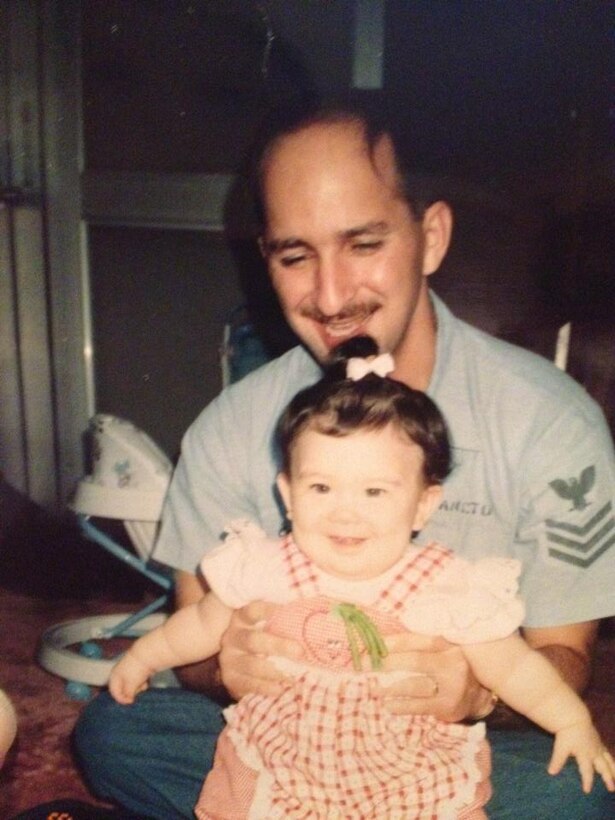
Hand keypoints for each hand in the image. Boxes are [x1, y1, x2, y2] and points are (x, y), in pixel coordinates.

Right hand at [108, 652, 151, 704]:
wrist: (148, 654)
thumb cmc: (136, 670)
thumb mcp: (130, 686)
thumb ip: (127, 695)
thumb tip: (129, 699)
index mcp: (114, 676)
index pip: (113, 691)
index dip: (121, 699)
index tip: (130, 702)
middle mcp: (120, 673)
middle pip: (123, 689)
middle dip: (131, 692)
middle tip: (138, 690)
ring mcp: (130, 670)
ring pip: (132, 685)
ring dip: (138, 688)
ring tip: (143, 684)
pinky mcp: (138, 669)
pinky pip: (139, 680)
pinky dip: (142, 683)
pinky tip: (146, 681)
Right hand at [219, 600, 303, 700]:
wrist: (235, 666)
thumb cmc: (260, 641)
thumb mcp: (265, 627)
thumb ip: (284, 622)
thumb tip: (322, 612)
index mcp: (242, 619)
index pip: (252, 611)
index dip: (267, 610)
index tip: (286, 611)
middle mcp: (233, 638)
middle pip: (253, 640)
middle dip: (278, 646)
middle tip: (300, 652)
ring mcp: (229, 660)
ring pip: (251, 665)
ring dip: (274, 672)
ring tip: (293, 677)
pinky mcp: (231, 681)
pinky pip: (248, 685)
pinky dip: (265, 688)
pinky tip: (280, 690)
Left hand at [375, 631, 492, 721]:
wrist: (478, 697)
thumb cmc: (448, 670)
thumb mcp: (440, 653)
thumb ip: (417, 647)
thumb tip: (380, 643)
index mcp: (447, 645)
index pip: (416, 641)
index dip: (392, 643)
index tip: (371, 645)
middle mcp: (451, 663)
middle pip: (414, 661)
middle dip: (386, 663)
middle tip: (365, 666)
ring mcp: (452, 686)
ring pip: (415, 684)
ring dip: (390, 687)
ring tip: (374, 688)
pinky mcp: (447, 706)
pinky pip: (418, 706)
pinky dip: (400, 705)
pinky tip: (388, 704)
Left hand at [548, 720, 614, 793]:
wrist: (574, 717)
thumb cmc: (566, 733)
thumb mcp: (560, 748)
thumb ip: (557, 761)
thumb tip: (551, 772)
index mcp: (585, 756)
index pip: (587, 772)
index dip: (587, 782)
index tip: (587, 791)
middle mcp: (594, 752)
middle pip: (603, 768)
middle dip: (607, 778)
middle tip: (611, 789)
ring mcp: (598, 745)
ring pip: (609, 760)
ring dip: (613, 769)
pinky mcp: (598, 739)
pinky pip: (607, 752)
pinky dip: (611, 759)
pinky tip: (611, 761)